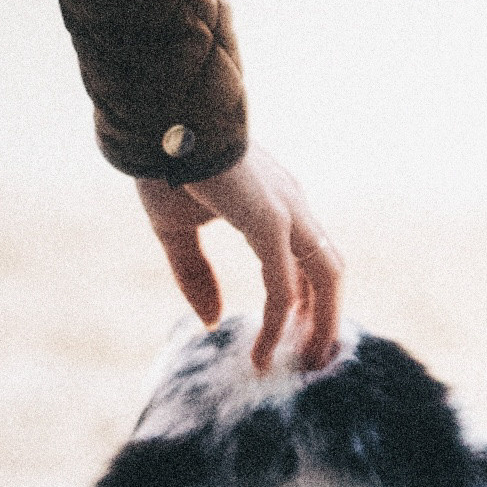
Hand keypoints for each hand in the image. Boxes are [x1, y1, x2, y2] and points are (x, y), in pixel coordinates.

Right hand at [136, 143, 342, 372]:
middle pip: (329, 272)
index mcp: (277, 204)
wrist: (157, 123)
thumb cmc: (165, 166)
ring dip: (321, 325)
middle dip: (325, 319)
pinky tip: (263, 347)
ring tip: (304, 364)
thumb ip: (196, 275)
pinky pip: (283, 284)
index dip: (305, 301)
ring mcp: (287, 212)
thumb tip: (210, 322)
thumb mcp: (177, 231)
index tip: (290, 337)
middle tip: (310, 361)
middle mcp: (292, 207)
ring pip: (326, 278)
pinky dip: (276, 320)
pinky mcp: (271, 221)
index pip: (307, 260)